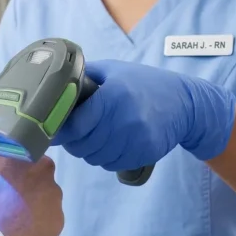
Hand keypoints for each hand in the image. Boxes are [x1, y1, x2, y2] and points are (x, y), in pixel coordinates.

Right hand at [0, 149, 62, 235]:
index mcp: (17, 146)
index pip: (18, 153)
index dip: (7, 168)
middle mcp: (42, 167)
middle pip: (35, 176)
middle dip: (22, 188)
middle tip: (0, 203)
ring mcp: (53, 196)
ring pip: (43, 202)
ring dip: (29, 209)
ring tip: (5, 226)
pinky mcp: (56, 224)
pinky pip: (45, 226)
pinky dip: (32, 232)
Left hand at [53, 59, 235, 170]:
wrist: (184, 103)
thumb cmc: (143, 83)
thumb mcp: (114, 70)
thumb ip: (84, 76)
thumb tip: (55, 86)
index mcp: (112, 97)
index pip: (76, 125)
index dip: (60, 130)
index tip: (51, 128)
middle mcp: (124, 120)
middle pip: (82, 146)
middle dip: (72, 142)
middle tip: (72, 132)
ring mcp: (136, 140)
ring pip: (95, 158)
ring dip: (88, 151)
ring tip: (92, 136)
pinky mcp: (144, 153)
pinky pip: (112, 164)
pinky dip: (105, 158)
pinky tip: (109, 143)